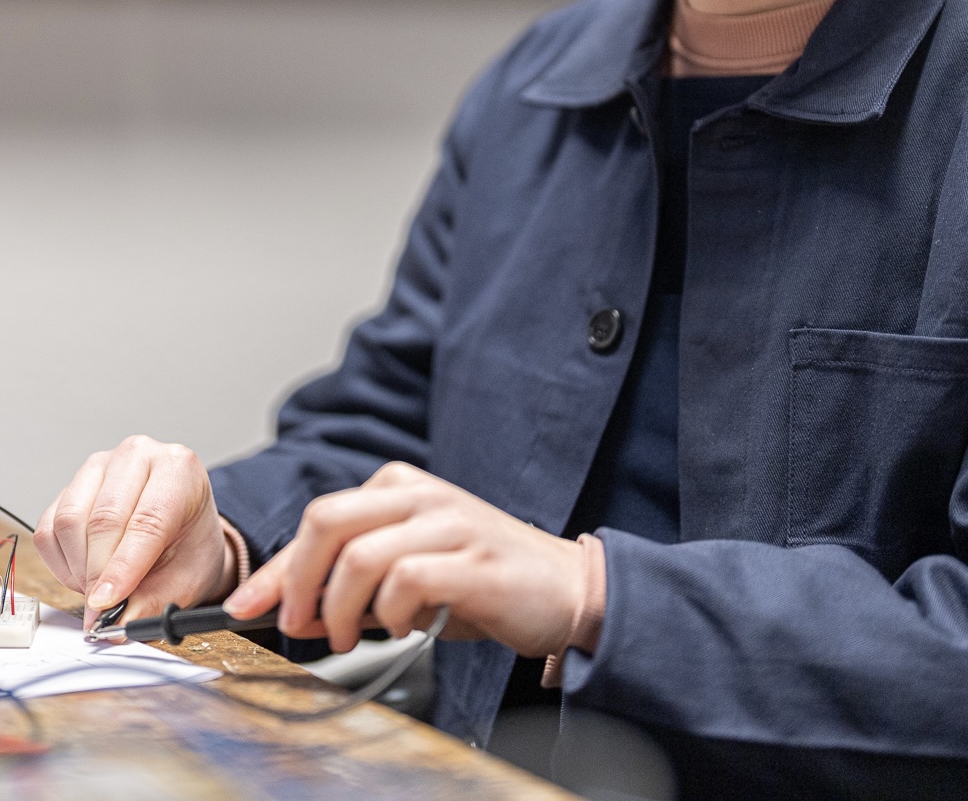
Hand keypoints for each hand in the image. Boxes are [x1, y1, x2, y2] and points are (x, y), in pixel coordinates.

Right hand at [34, 435, 236, 630]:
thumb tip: (118, 624)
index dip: (124, 565)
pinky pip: (48, 530)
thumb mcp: (187, 578)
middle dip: (99, 573)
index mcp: (180, 469)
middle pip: (104, 518)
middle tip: (101, 609)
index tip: (107, 601)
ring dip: (79, 568)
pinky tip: (85, 573)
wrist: (183, 533)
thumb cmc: (189, 547)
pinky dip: (61, 563)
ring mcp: (101, 467)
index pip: (148, 519)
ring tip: (101, 587)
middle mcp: (139, 456)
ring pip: (70, 522)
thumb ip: (153, 602)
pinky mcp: (71, 486)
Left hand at [223, 463, 585, 656]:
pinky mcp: (472, 559)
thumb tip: (288, 606)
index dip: (278, 569)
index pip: (320, 517)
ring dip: (339, 608)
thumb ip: (352, 584)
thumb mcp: (406, 574)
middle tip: (298, 625)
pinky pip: (406, 579)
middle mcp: (423, 495)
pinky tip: (402, 628)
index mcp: (402, 488)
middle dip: (297, 582)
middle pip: (327, 520)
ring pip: (359, 554)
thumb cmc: (480, 580)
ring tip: (348, 636)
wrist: (562, 587)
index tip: (248, 606)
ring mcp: (450, 522)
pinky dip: (389, 614)